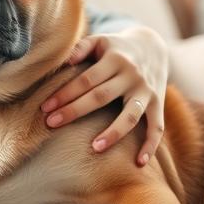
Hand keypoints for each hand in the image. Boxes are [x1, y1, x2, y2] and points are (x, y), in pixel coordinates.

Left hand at [40, 26, 168, 166]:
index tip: (45, 108)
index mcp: (114, 59)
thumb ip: (81, 47)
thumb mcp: (99, 41)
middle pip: (101, 96)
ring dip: (114, 132)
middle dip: (75, 111)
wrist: (152, 46)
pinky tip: (139, 163)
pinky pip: (157, 127)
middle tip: (51, 124)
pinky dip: (151, 145)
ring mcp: (146, 91)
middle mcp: (132, 75)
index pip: (86, 80)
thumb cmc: (115, 48)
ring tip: (95, 148)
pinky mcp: (158, 104)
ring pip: (131, 115)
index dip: (65, 93)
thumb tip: (64, 60)